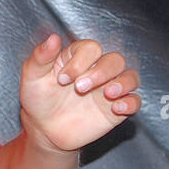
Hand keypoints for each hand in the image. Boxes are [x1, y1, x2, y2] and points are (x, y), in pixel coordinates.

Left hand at [19, 32, 139, 153]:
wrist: (43, 130)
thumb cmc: (38, 99)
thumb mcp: (32, 76)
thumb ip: (41, 56)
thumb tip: (53, 37)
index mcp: (79, 58)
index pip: (91, 48)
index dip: (80, 61)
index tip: (62, 79)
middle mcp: (97, 70)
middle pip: (115, 60)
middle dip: (100, 72)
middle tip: (79, 88)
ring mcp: (108, 89)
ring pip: (130, 77)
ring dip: (123, 83)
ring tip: (108, 94)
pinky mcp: (115, 110)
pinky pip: (135, 101)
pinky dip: (131, 102)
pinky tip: (117, 108)